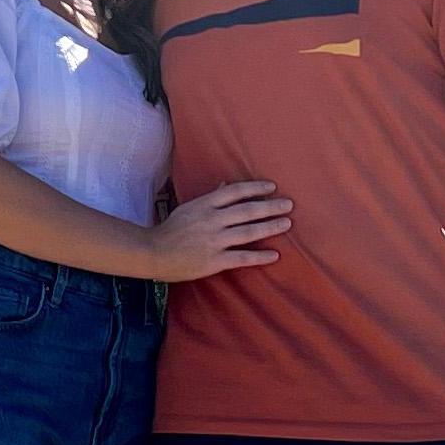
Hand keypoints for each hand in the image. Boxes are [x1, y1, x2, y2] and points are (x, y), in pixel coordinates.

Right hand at [146, 181, 291, 281]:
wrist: (154, 253)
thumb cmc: (171, 229)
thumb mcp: (190, 208)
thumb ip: (211, 197)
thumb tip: (226, 184)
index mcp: (205, 204)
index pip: (235, 192)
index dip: (255, 188)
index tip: (272, 187)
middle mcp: (212, 220)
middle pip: (247, 210)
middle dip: (270, 207)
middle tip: (289, 204)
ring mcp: (214, 240)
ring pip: (248, 232)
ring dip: (270, 227)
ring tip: (287, 224)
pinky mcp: (215, 260)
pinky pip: (242, 257)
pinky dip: (260, 256)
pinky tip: (274, 255)